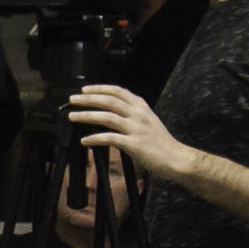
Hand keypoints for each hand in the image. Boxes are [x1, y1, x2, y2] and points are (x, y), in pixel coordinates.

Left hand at [65, 81, 191, 185]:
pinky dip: (94, 138)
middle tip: (72, 100)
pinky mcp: (134, 144)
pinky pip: (109, 138)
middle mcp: (138, 114)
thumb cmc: (162, 143)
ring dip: (86, 115)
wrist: (176, 158)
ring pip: (106, 116)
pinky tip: (85, 140)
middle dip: (88, 99)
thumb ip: (133, 115)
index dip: (100, 89)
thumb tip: (113, 113)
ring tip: (73, 116)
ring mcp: (136, 128)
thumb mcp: (148, 122)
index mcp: (141, 107)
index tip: (85, 90)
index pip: (118, 91)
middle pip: (109, 101)